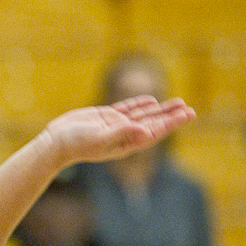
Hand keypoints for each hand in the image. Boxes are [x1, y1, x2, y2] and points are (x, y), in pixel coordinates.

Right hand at [39, 96, 195, 165]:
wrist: (56, 142)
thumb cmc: (76, 143)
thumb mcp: (101, 138)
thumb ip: (122, 133)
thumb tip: (145, 131)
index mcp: (127, 143)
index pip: (155, 131)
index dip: (172, 123)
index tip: (188, 114)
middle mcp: (124, 135)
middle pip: (153, 123)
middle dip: (171, 116)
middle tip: (190, 109)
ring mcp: (115, 125)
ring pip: (144, 115)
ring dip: (161, 109)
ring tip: (178, 103)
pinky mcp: (105, 117)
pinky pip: (128, 108)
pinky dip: (140, 104)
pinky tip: (151, 101)